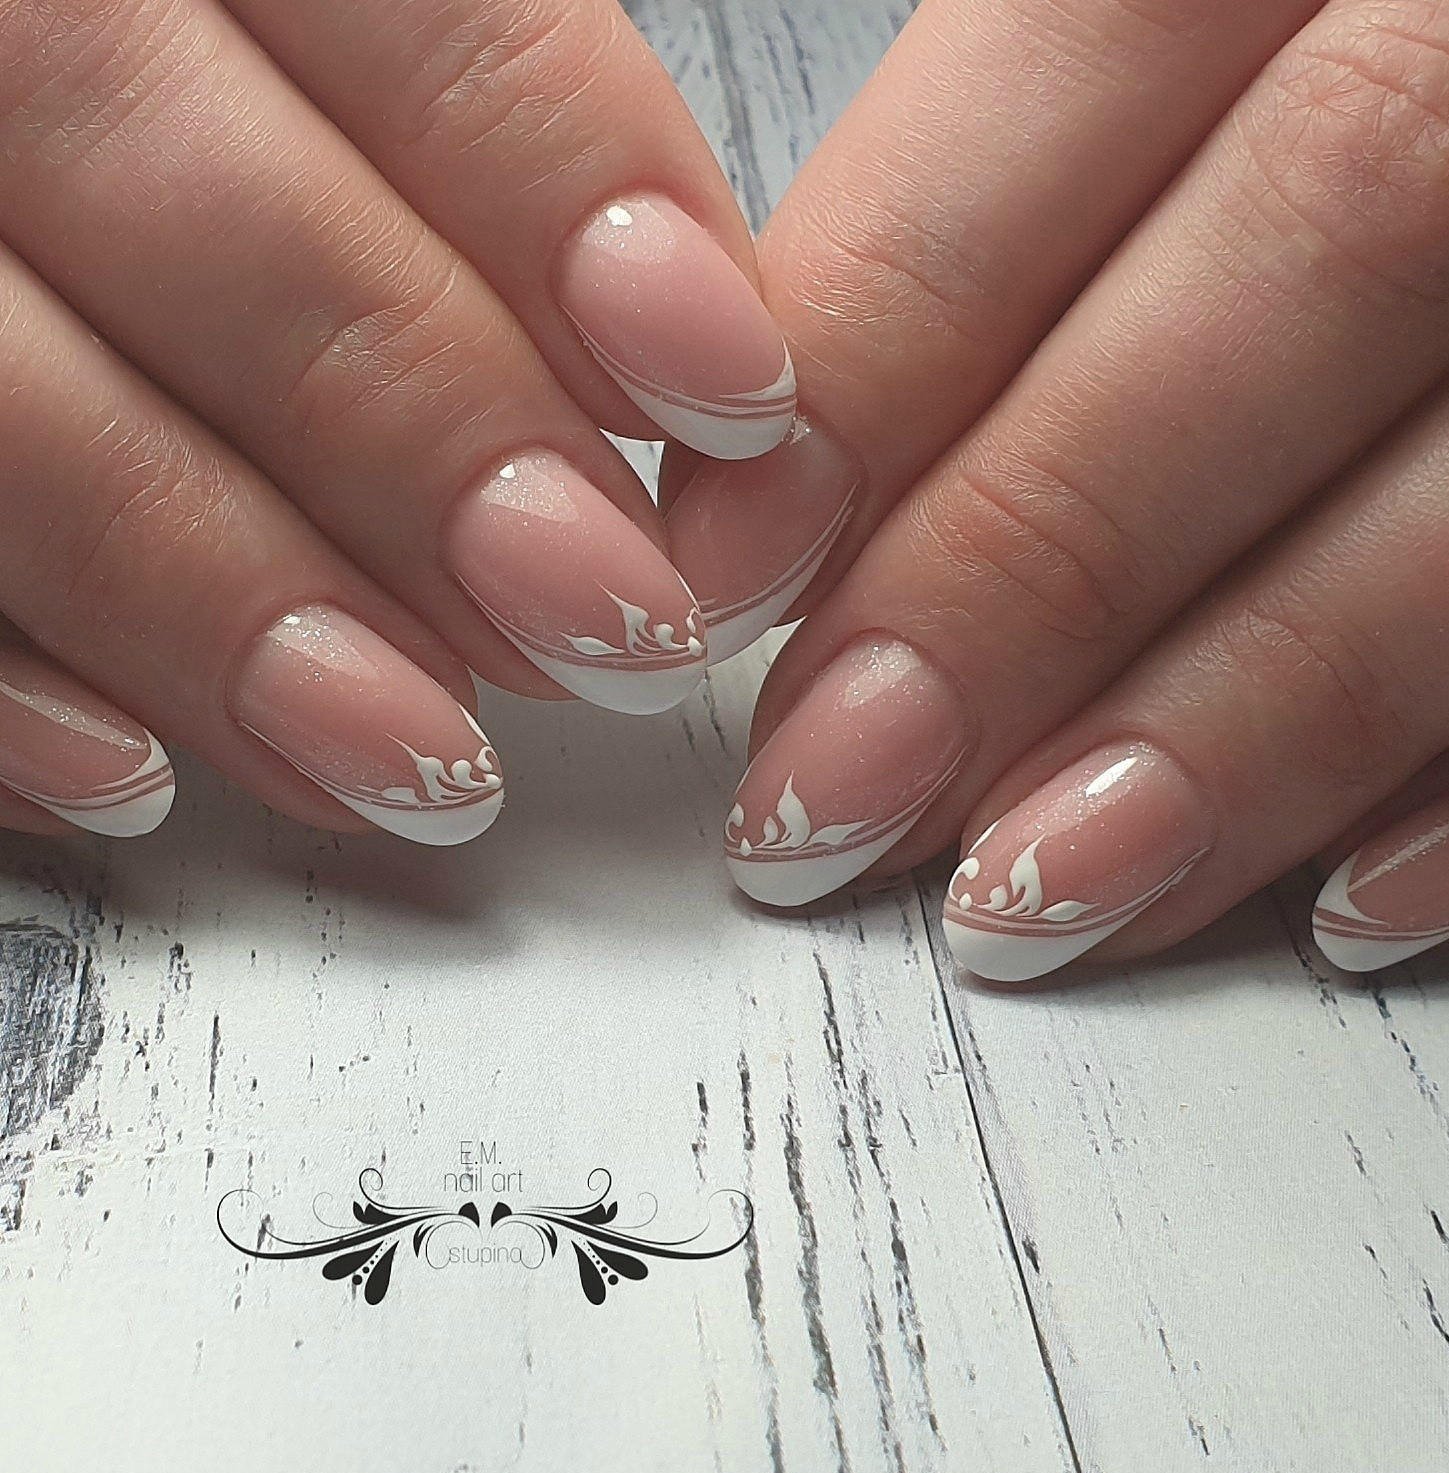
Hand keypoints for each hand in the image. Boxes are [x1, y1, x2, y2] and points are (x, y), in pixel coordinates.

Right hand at [0, 0, 792, 843]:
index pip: (421, 21)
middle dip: (440, 453)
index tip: (727, 392)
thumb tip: (677, 350)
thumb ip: (473, 134)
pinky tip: (139, 774)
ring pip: (30, 422)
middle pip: (225, 235)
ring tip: (420, 755)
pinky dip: (5, 687)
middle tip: (605, 618)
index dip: (582, 215)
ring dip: (243, 615)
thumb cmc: (159, 74)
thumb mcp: (303, 26)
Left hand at [667, 0, 1448, 977]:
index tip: (728, 564)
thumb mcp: (1190, 12)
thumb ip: (1011, 166)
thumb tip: (783, 442)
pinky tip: (1331, 901)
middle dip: (1030, 572)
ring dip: (1233, 731)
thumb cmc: (1330, 44)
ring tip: (1028, 891)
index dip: (884, 348)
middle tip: (834, 790)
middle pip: (1291, 279)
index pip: (1067, 86)